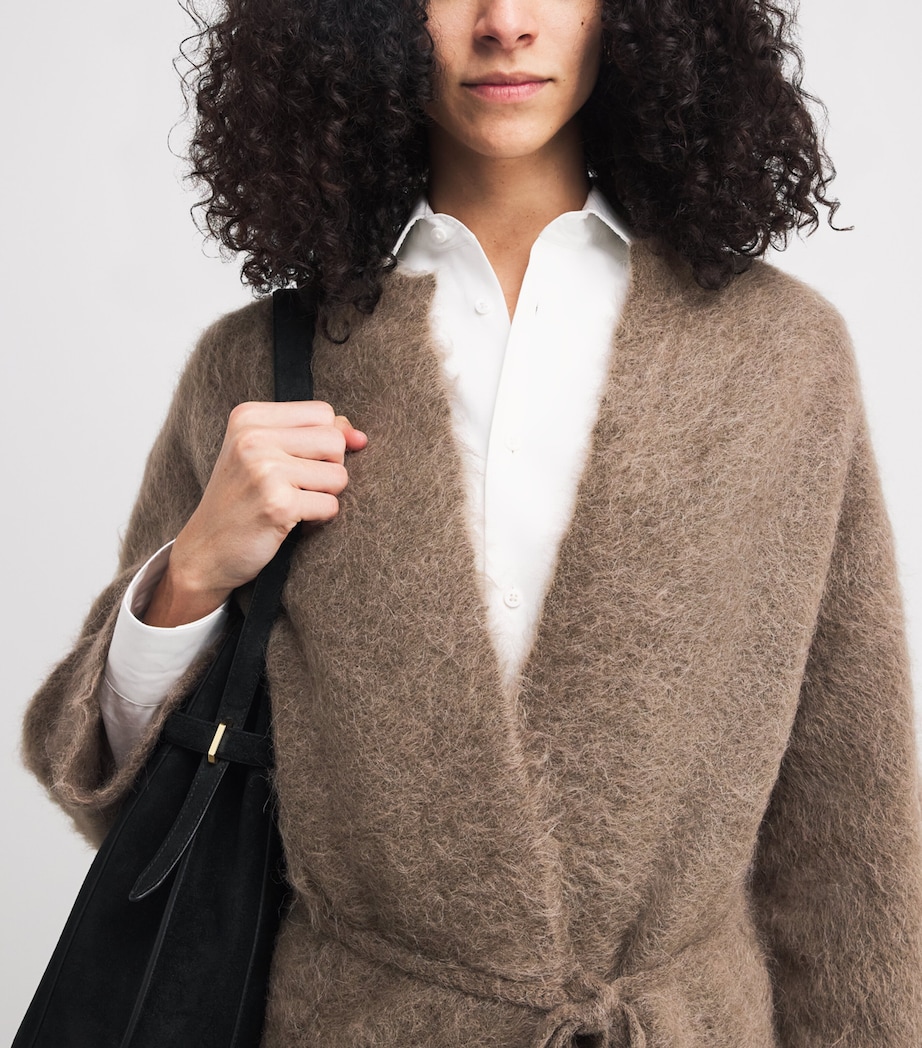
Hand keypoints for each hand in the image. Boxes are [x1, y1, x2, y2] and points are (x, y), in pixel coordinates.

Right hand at [143, 401, 366, 625]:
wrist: (204, 551)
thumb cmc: (241, 500)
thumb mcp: (265, 453)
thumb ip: (313, 434)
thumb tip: (361, 437)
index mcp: (249, 417)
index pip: (324, 412)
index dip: (327, 440)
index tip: (302, 462)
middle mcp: (253, 438)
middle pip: (335, 440)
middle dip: (330, 468)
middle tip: (299, 486)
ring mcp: (264, 471)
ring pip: (339, 475)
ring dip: (325, 495)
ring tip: (294, 503)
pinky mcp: (278, 505)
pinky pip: (331, 505)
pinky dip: (319, 518)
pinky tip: (290, 520)